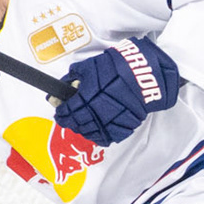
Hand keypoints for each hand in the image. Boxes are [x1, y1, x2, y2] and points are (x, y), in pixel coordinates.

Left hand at [55, 36, 182, 146]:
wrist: (144, 73)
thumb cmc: (118, 67)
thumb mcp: (90, 65)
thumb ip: (75, 76)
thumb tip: (65, 84)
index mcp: (86, 97)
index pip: (68, 111)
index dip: (61, 113)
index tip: (59, 113)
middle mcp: (97, 112)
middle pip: (78, 123)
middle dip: (70, 122)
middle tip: (67, 119)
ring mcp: (111, 121)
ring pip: (91, 132)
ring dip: (83, 130)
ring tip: (80, 125)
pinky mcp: (124, 126)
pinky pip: (108, 137)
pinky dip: (100, 136)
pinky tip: (96, 131)